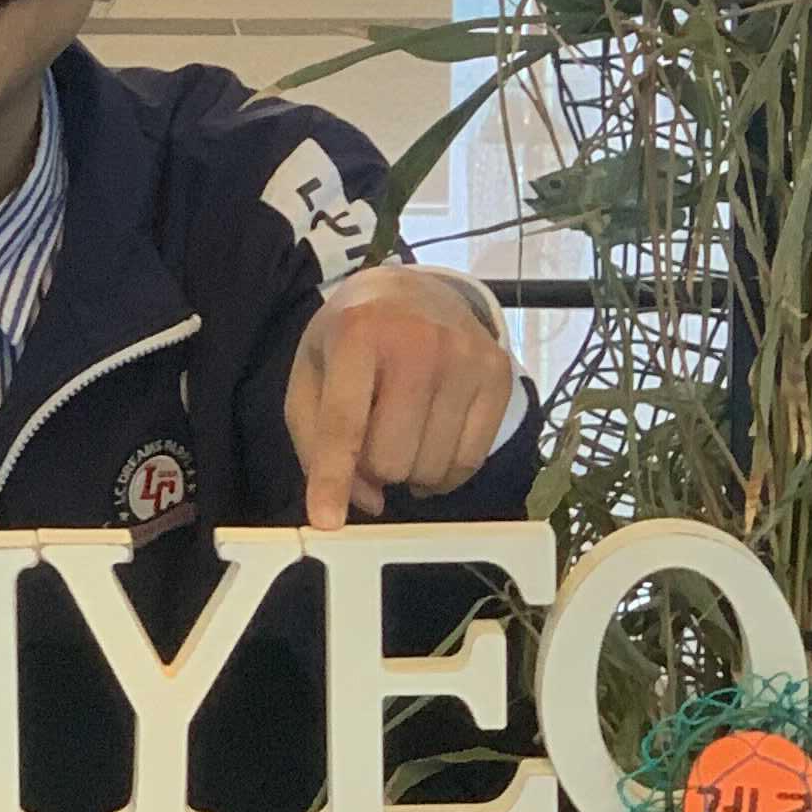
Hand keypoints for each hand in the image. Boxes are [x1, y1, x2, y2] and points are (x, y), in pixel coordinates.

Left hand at [285, 277, 514, 529]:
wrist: (417, 291)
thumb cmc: (355, 337)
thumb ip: (316, 441)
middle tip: (372, 439)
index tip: (328, 520)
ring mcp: (466, 358)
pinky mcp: (499, 375)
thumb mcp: (312, 373)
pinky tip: (430, 443)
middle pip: (392, 459)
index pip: (344, 423)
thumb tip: (364, 500)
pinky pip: (471, 461)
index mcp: (358, 334)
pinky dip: (444, 471)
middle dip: (374, 467)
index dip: (333, 478)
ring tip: (402, 434)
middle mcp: (419, 342)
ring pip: (432, 467)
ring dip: (409, 470)